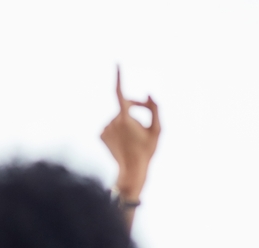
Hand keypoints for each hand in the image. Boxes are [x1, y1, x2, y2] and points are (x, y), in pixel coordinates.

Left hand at [100, 66, 160, 200]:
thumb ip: (154, 110)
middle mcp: (112, 120)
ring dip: (127, 123)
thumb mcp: (157, 130)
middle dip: (135, 110)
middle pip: (124, 108)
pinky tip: (124, 142)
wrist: (131, 171)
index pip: (120, 92)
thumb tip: (148, 94)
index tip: (117, 64)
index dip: (119, 77)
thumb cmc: (147, 151)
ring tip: (134, 139)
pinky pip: (111, 127)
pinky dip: (118, 130)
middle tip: (147, 123)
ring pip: (118, 118)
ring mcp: (105, 128)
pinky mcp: (100, 135)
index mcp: (125, 117)